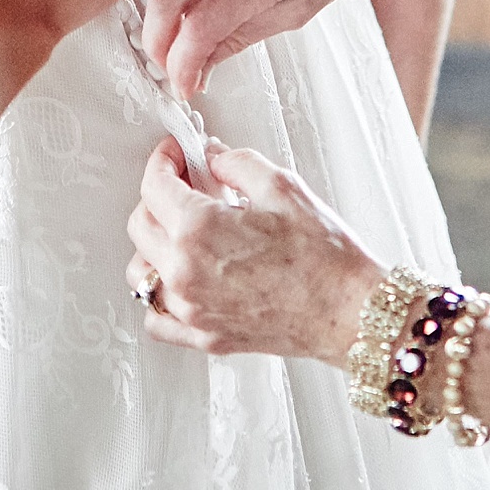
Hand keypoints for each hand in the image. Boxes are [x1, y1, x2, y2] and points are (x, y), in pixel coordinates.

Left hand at [125, 136, 383, 363]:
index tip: (176, 153)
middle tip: (186, 184)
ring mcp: (190, 309)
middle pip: (141, 224)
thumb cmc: (323, 255)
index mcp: (198, 230)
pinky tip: (181, 279)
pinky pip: (157, 318)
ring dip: (154, 244)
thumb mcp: (281, 187)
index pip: (155, 186)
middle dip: (157, 196)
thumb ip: (235, 163)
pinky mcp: (203, 336)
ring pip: (141, 271)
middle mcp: (184, 272)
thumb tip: (211, 157)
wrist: (348, 311)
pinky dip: (159, 296)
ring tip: (184, 232)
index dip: (163, 160)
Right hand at [142, 0, 379, 94]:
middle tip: (168, 65)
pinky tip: (191, 2)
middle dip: (157, 39)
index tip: (183, 84)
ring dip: (162, 12)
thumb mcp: (298, 13)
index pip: (202, 26)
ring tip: (179, 38)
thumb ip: (240, 38)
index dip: (183, 64)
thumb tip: (199, 67)